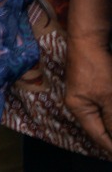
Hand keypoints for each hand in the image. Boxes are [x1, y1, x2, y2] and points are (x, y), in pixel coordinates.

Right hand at [66, 35, 111, 153]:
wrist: (89, 39)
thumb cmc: (95, 67)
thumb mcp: (108, 97)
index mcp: (78, 108)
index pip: (98, 135)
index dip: (111, 147)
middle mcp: (80, 103)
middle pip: (100, 126)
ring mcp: (86, 93)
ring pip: (104, 116)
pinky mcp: (94, 85)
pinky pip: (105, 105)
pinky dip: (111, 112)